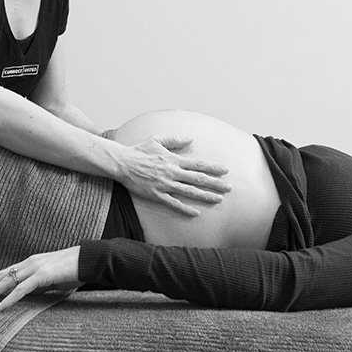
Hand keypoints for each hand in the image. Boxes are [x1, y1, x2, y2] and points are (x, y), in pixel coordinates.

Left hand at [0, 247, 82, 311]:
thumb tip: (36, 295)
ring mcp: (35, 268)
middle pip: (2, 275)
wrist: (90, 260)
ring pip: (7, 281)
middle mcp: (30, 263)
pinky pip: (21, 289)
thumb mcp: (55, 280)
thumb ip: (43, 286)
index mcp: (32, 263)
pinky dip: (8, 299)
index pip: (7, 272)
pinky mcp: (42, 275)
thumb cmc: (77, 270)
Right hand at [117, 135, 231, 216]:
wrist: (122, 163)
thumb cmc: (139, 150)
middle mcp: (172, 172)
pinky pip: (173, 203)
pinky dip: (185, 208)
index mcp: (174, 160)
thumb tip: (190, 138)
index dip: (213, 168)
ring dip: (205, 196)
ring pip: (189, 192)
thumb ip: (175, 140)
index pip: (198, 164)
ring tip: (218, 199)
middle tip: (229, 188)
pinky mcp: (156, 194)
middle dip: (215, 183)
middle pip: (198, 179)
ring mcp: (165, 184)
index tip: (225, 171)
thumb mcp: (157, 140)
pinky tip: (196, 213)